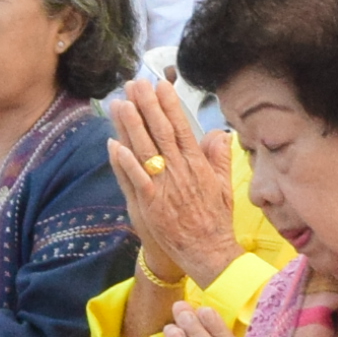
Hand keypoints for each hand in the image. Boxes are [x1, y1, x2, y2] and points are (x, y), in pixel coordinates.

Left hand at [107, 79, 239, 289]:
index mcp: (197, 165)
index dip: (169, 105)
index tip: (160, 84)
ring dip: (131, 126)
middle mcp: (180, 172)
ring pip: (145, 150)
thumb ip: (219, 157)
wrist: (209, 252)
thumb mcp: (224, 185)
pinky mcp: (151, 205)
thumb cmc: (215, 220)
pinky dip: (125, 161)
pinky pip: (136, 179)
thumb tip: (219, 133)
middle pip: (160, 132)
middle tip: (134, 84)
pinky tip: (113, 144)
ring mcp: (165, 187)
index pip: (181, 127)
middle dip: (146, 106)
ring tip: (119, 103)